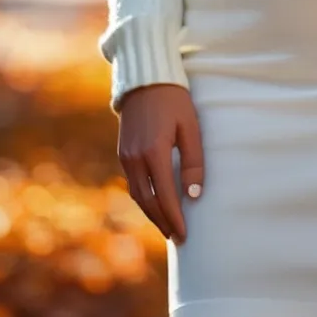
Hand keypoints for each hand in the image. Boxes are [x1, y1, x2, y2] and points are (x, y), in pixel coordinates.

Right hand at [117, 83, 204, 243]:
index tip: (185, 235)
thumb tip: (193, 195)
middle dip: (162, 221)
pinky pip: (133, 183)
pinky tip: (155, 203)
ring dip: (151, 213)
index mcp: (154, 151)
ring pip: (137, 194)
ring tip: (167, 226)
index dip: (175, 218)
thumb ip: (194, 161)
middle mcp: (135, 157)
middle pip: (148, 201)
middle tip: (177, 238)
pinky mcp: (123, 151)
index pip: (165, 196)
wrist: (146, 78)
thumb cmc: (174, 100)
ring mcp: (126, 155)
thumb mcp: (190, 127)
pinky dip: (144, 198)